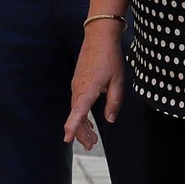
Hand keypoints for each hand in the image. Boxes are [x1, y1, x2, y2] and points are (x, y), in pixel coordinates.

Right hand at [63, 23, 125, 150]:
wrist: (99, 36)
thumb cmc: (109, 58)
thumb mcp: (118, 81)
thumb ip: (114, 102)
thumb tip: (110, 120)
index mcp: (87, 90)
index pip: (77, 112)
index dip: (72, 127)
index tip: (66, 139)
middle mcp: (78, 89)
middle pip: (76, 115)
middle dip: (82, 133)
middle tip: (91, 146)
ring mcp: (76, 85)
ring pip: (77, 109)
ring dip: (83, 125)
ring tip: (93, 139)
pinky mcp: (78, 82)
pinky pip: (78, 102)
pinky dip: (82, 114)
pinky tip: (89, 121)